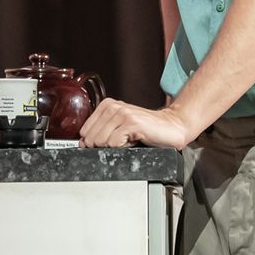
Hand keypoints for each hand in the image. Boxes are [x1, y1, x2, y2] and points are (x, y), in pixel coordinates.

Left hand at [77, 98, 193, 149]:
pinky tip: (135, 140)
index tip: (111, 140)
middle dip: (105, 146)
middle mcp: (112, 106)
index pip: (84, 131)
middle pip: (91, 138)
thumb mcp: (119, 128)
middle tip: (123, 140)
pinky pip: (114, 144)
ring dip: (116, 147)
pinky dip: (124, 148)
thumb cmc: (146, 130)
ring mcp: (122, 113)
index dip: (95, 142)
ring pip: (101, 141)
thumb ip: (100, 133)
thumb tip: (83, 143)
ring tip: (129, 139)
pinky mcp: (131, 122)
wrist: (171, 127)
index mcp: (106, 106)